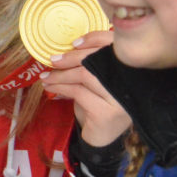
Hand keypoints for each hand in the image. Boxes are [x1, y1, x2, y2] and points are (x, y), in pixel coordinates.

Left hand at [40, 30, 130, 145]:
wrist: (101, 137)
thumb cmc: (96, 103)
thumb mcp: (95, 80)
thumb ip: (89, 63)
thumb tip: (65, 47)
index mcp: (129, 69)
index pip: (114, 44)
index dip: (94, 38)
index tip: (73, 43)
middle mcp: (130, 81)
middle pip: (96, 59)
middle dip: (71, 58)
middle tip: (52, 60)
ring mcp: (120, 99)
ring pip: (84, 75)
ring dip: (61, 75)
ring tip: (47, 77)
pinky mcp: (107, 113)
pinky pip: (78, 92)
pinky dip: (60, 88)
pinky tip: (50, 88)